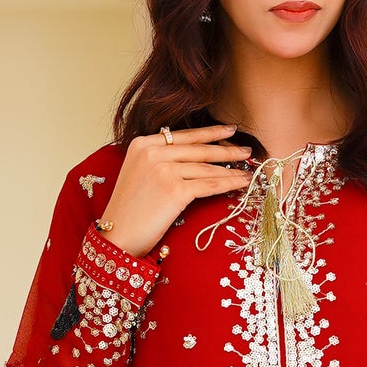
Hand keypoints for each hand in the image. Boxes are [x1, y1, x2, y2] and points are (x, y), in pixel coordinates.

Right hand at [97, 128, 253, 256]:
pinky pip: (209, 184)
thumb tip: (194, 155)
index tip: (229, 130)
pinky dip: (228, 183)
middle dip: (227, 149)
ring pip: (206, 167)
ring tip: (248, 169)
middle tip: (246, 150)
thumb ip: (159, 158)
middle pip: (198, 149)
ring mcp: (164, 170)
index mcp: (143, 144)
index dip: (210, 132)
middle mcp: (153, 152)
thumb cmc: (129, 210)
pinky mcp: (175, 190)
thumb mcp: (138, 172)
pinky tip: (241, 182)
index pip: (184, 135)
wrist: (117, 235)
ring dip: (231, 168)